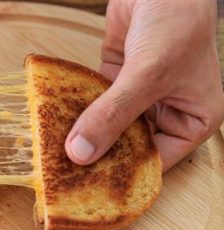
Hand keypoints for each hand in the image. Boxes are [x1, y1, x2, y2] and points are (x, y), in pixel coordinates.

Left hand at [65, 1, 223, 171]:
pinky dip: (78, 110)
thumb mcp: (148, 74)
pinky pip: (95, 102)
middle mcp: (165, 112)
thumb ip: (114, 114)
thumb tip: (81, 153)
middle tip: (66, 174)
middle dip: (101, 155)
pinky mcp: (116, 80)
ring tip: (55, 154)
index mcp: (192, 120)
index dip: (126, 174)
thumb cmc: (176, 24)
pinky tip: (56, 124)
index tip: (91, 187)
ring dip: (85, 134)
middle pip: (130, 145)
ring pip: (109, 124)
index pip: (159, 160)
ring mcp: (138, 96)